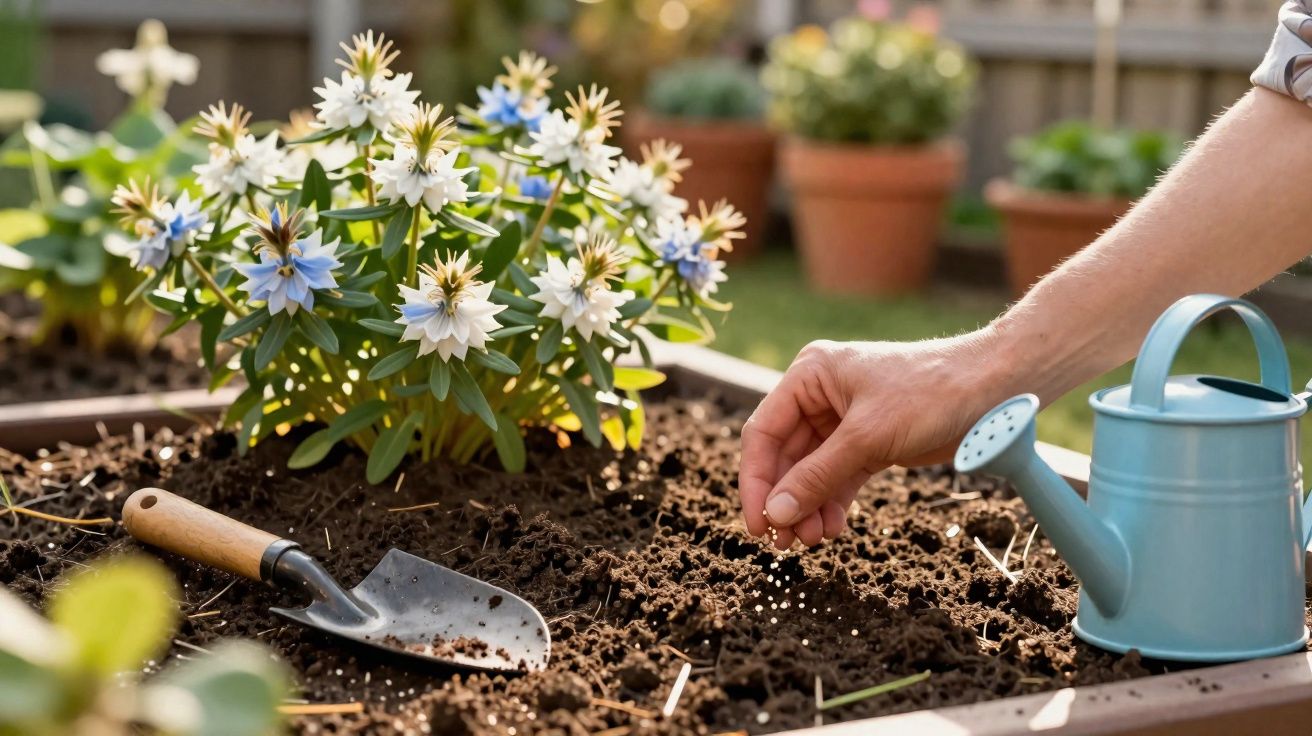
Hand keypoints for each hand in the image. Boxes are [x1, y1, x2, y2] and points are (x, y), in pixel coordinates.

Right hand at [738, 334, 1006, 548]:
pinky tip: (832, 528)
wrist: (995, 388)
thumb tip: (776, 515)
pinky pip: (838, 477)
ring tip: (812, 540)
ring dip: (807, 507)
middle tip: (785, 541)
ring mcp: (844, 420)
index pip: (764, 433)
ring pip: (810, 472)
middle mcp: (820, 396)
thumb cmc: (932, 392)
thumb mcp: (869, 436)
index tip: (758, 523)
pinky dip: (832, 503)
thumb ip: (818, 475)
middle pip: (784, 457)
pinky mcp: (869, 442)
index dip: (755, 481)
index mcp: (809, 375)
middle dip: (785, 500)